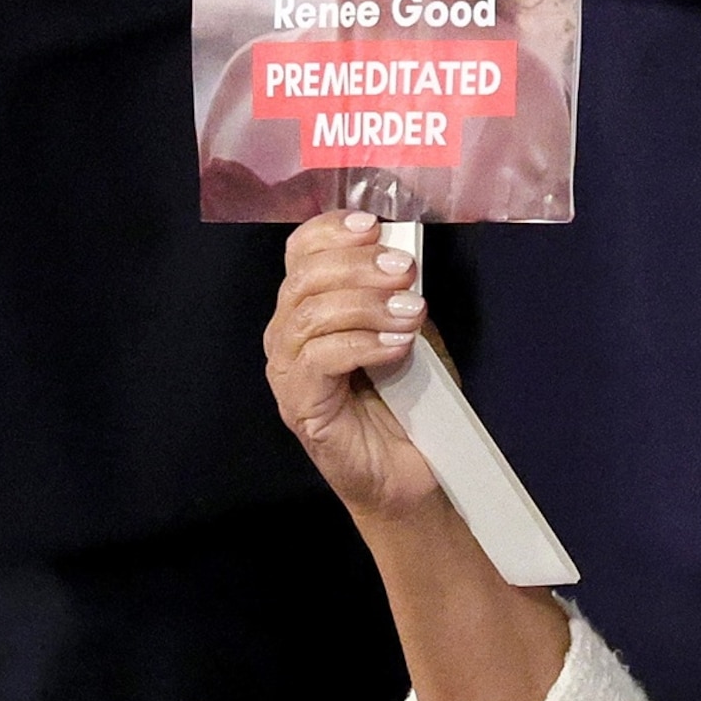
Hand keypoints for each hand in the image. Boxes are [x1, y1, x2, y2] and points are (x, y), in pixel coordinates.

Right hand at [267, 211, 441, 522]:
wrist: (411, 474)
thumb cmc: (408, 405)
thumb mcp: (410, 333)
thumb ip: (397, 297)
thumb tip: (402, 259)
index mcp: (310, 309)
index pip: (300, 254)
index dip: (331, 232)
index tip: (374, 226)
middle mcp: (289, 336)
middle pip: (302, 279)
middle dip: (357, 266)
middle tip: (404, 272)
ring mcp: (289, 373)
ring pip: (309, 315)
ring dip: (366, 305)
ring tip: (410, 313)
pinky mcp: (300, 406)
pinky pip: (319, 358)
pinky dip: (362, 344)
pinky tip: (397, 347)